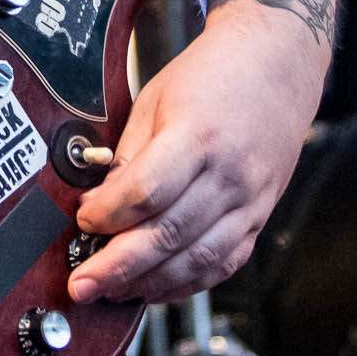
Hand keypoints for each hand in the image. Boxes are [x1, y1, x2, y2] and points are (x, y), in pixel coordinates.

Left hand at [65, 0, 326, 304]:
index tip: (83, 221)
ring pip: (196, 260)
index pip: (147, 192)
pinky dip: (186, 283)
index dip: (108, 215)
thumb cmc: (211, 76)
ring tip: (111, 291)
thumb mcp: (155, 99)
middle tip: (80, 284)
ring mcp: (250, 202)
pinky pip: (222, 265)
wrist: (275, 64)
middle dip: (117, 267)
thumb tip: (97, 206)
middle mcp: (230, 175)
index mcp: (199, 136)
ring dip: (149, 284)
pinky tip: (154, 287)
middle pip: (168, 235)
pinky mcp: (258, 219)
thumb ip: (129, 156)